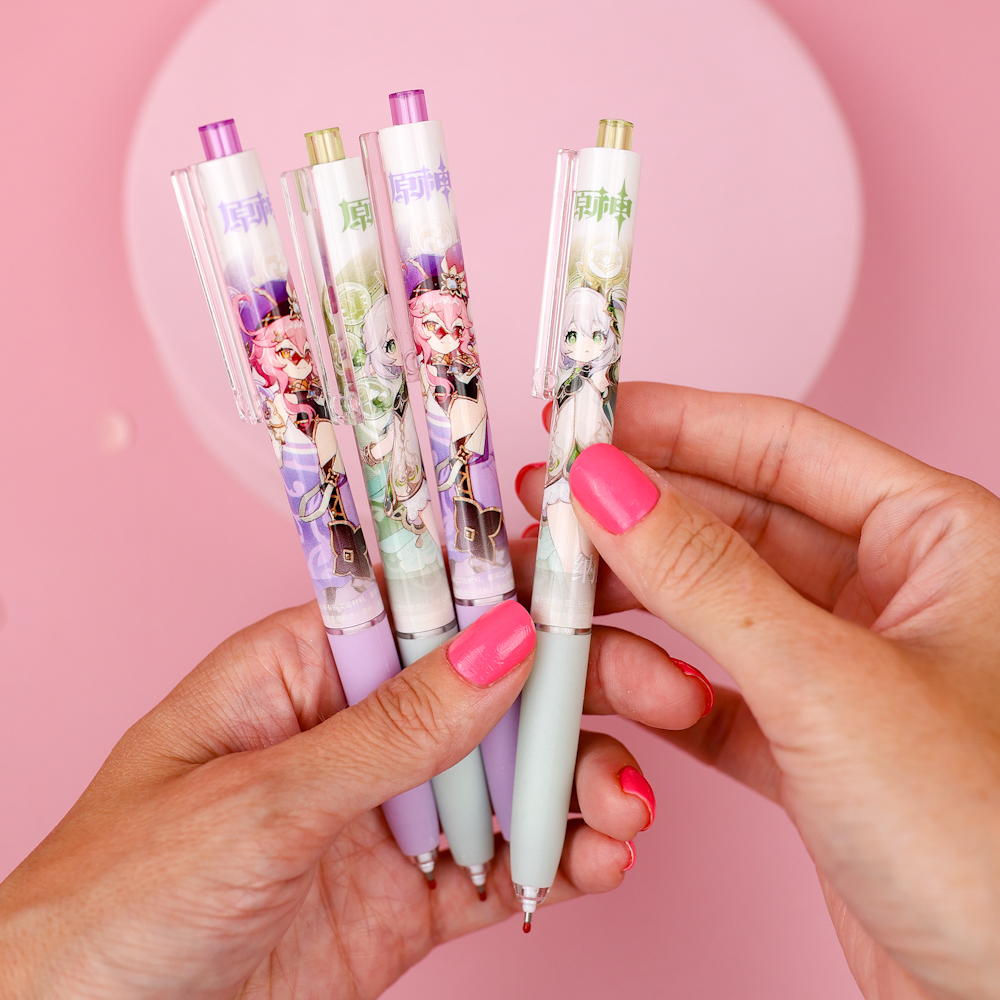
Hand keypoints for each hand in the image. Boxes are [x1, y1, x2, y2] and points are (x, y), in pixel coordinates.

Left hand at [0, 597, 692, 999]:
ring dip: (582, 781)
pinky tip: (602, 860)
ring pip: (512, 776)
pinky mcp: (407, 898)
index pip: (429, 603)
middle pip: (492, 686)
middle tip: (665, 695)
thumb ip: (394, 731)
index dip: (518, 586)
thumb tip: (502, 643)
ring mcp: (387, 813)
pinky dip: (560, 862)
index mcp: (305, 668)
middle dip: (580, 688)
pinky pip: (501, 867)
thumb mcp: (261, 801)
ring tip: (629, 809)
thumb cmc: (115, 900)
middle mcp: (356, 728)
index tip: (606, 578)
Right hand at [515, 383, 999, 999]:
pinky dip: (665, 695)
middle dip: (638, 526)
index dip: (676, 425)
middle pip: (735, 526)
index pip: (782, 444)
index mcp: (940, 540)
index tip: (586, 421)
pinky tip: (629, 698)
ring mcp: (849, 674)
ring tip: (570, 623)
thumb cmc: (986, 845)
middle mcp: (896, 596)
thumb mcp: (825, 681)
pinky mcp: (815, 750)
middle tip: (548, 521)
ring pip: (716, 612)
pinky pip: (717, 692)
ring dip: (641, 619)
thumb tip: (605, 484)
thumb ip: (702, 574)